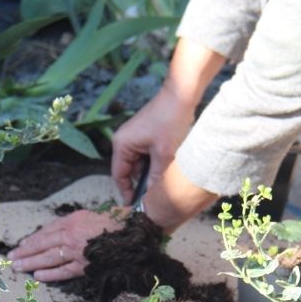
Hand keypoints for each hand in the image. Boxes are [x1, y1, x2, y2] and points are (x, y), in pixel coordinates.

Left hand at [7, 208, 129, 281]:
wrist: (133, 231)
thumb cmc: (114, 221)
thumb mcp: (89, 215)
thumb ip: (72, 224)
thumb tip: (55, 235)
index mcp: (72, 221)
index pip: (46, 232)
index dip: (32, 241)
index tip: (21, 246)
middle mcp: (71, 235)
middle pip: (42, 245)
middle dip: (25, 253)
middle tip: (11, 259)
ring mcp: (77, 251)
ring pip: (48, 258)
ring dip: (31, 263)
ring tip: (18, 267)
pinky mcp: (86, 264)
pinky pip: (64, 271)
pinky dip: (50, 274)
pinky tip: (38, 276)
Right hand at [112, 88, 195, 204]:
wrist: (181, 94)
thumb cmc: (170, 121)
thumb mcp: (164, 154)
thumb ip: (156, 177)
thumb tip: (153, 197)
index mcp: (121, 145)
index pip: (119, 175)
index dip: (127, 192)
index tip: (136, 206)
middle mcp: (124, 140)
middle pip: (129, 170)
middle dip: (142, 183)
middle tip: (156, 197)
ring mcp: (135, 136)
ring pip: (140, 163)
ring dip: (151, 172)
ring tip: (165, 181)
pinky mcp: (145, 134)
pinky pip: (147, 154)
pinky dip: (156, 162)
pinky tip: (167, 167)